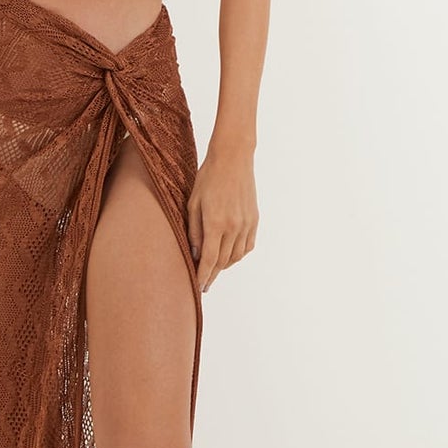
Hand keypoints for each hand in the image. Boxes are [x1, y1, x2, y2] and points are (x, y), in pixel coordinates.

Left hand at [187, 147, 258, 292]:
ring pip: (236, 256)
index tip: (198, 287)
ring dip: (224, 265)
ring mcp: (246, 224)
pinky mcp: (254, 220)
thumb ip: (194, 231)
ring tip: (214, 268)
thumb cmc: (208, 178)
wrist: (233, 159)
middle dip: (212, 274)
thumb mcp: (193, 204)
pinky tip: (229, 255)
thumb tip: (195, 254)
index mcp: (215, 223)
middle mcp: (233, 227)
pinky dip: (238, 255)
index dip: (203, 276)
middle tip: (204, 282)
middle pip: (222, 261)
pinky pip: (247, 246)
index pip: (209, 259)